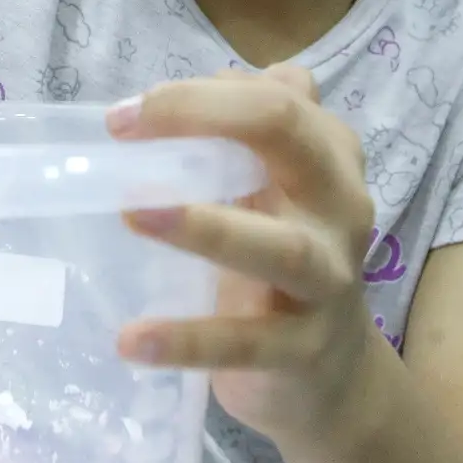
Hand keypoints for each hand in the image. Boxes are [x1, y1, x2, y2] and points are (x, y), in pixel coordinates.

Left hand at [108, 64, 378, 445]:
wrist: (335, 369)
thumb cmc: (284, 252)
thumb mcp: (269, 184)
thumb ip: (238, 127)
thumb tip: (180, 92)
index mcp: (327, 153)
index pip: (275, 95)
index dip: (198, 95)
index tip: (123, 117)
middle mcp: (340, 203)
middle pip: (288, 131)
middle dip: (205, 117)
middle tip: (123, 134)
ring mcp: (330, 277)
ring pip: (281, 245)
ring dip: (205, 226)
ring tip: (131, 214)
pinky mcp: (306, 348)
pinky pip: (248, 344)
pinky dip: (187, 341)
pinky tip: (131, 340)